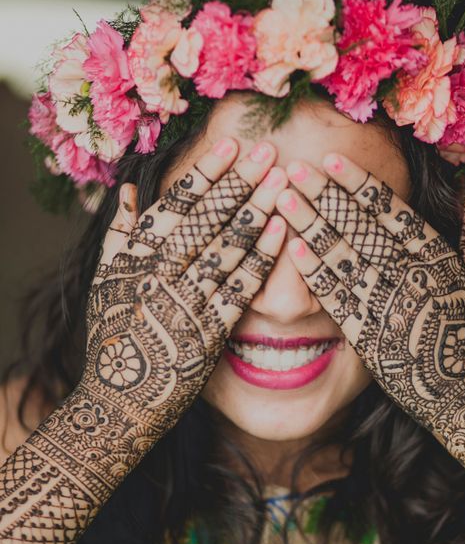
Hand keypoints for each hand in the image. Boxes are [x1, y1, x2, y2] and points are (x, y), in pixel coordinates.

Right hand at [80, 139, 286, 441]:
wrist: (120, 398)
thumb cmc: (112, 336)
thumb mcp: (104, 281)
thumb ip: (120, 234)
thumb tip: (132, 189)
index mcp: (136, 256)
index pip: (178, 204)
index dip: (207, 172)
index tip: (232, 145)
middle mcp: (162, 273)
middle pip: (209, 219)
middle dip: (241, 182)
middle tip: (269, 151)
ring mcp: (187, 301)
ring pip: (228, 247)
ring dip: (258, 211)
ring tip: (282, 181)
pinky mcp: (210, 331)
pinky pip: (240, 287)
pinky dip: (262, 257)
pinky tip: (282, 230)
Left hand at [276, 153, 464, 448]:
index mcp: (436, 257)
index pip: (390, 212)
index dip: (358, 184)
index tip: (331, 160)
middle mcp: (408, 276)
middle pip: (359, 228)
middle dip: (324, 196)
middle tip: (294, 168)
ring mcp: (386, 306)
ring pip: (342, 257)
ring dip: (310, 226)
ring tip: (284, 199)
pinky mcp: (367, 336)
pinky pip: (337, 299)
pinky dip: (315, 273)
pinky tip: (291, 249)